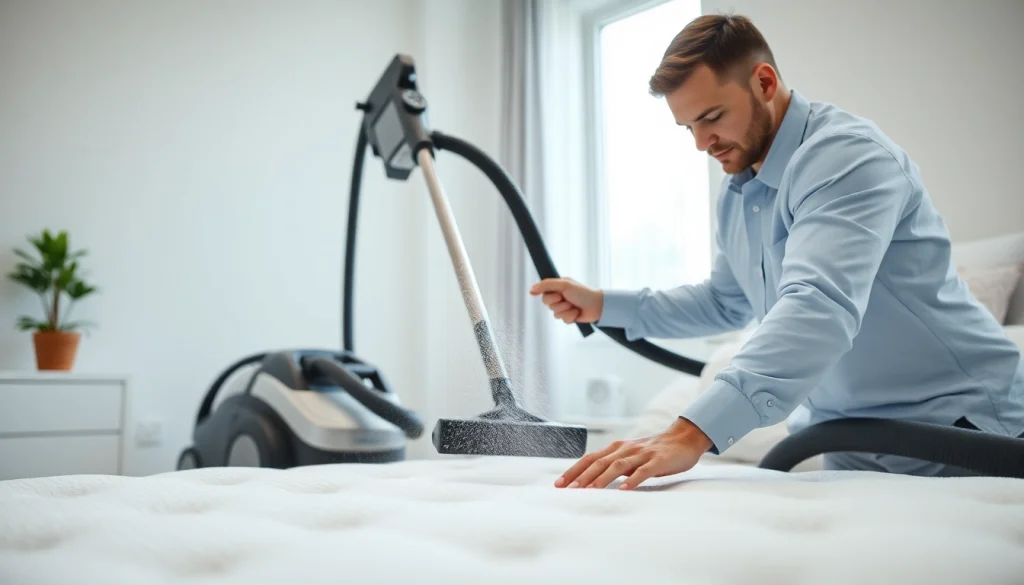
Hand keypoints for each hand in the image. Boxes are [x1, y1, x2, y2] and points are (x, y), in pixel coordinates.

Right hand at [529, 277, 603, 323]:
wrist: (597, 306)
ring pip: (555, 313)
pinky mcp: (568, 316)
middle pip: (548, 304)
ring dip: (566, 310)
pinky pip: (563, 320)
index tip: (558, 295)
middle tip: (568, 299)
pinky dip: (571, 316)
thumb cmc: (582, 292)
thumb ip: (546, 285)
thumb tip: (531, 289)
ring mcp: (564, 307)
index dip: (550, 296)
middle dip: (559, 304)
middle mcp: (559, 296)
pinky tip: (577, 313)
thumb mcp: (564, 285)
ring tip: (574, 306)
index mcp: (557, 287)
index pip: (543, 293)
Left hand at [554, 417, 712, 489]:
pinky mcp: (658, 460)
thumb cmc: (654, 452)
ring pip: (618, 465)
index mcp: (617, 448)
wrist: (682, 438)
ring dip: (602, 478)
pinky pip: (644, 470)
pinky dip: (633, 479)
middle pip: (599, 461)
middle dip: (582, 476)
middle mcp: (626, 449)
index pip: (590, 458)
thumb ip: (614, 466)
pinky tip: (625, 489)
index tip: (560, 484)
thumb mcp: (630, 457)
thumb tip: (591, 481)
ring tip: (590, 490)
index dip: (574, 470)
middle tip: (568, 490)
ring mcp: (642, 454)